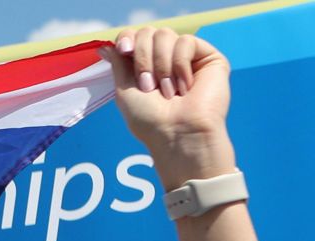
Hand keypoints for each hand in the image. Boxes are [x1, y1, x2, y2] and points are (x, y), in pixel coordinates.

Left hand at [101, 28, 234, 184]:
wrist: (178, 134)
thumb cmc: (150, 120)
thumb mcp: (124, 90)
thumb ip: (118, 64)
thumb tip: (106, 46)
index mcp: (146, 65)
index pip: (134, 35)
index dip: (127, 38)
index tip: (123, 50)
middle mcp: (166, 59)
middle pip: (148, 32)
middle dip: (142, 58)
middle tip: (148, 86)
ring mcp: (187, 57)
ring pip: (166, 35)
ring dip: (160, 66)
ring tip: (167, 91)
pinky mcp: (208, 57)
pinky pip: (186, 42)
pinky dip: (179, 65)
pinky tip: (185, 86)